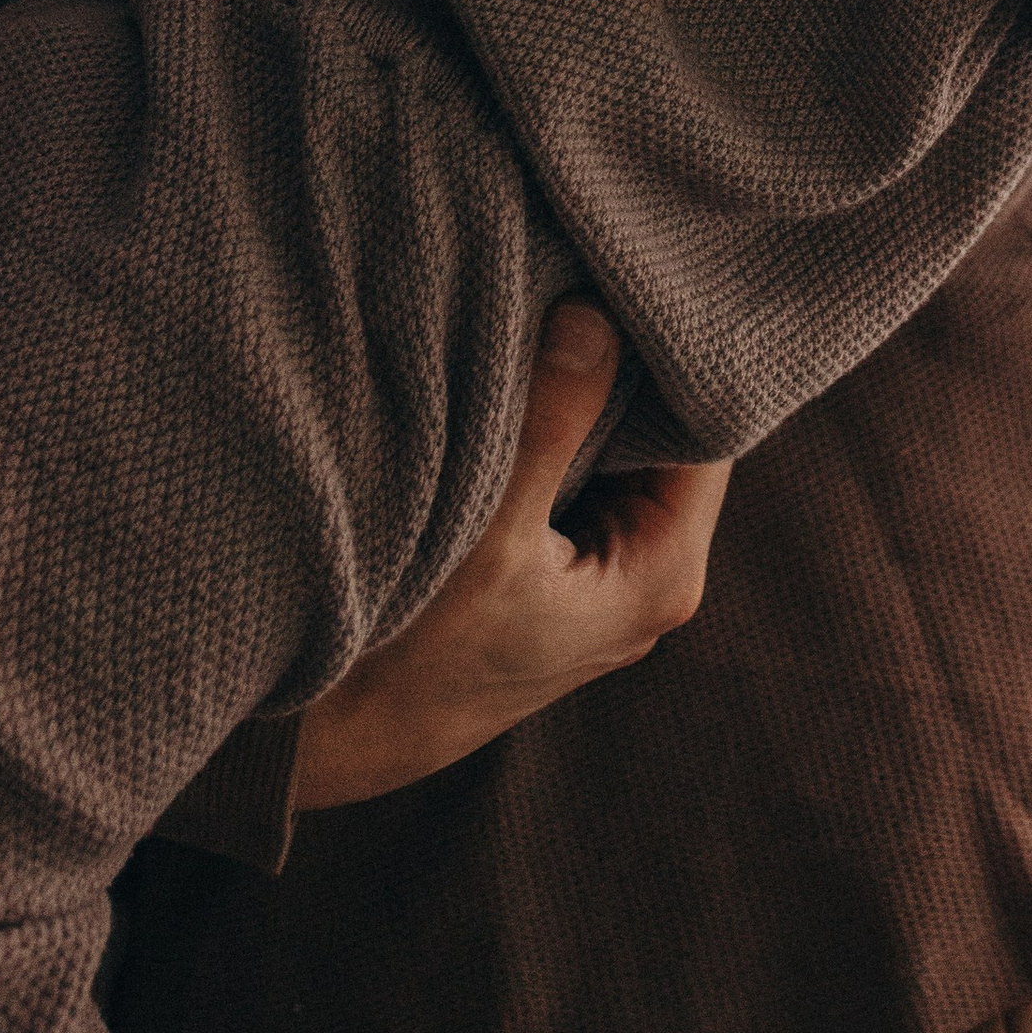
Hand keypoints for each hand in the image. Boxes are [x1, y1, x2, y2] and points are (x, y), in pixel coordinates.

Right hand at [291, 299, 729, 808]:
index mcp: (663, 574)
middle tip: (583, 285)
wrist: (322, 747)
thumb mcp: (486, 532)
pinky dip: (550, 436)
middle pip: (666, 441)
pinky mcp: (553, 577)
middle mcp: (648, 579)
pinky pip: (573, 481)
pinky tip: (514, 388)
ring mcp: (600, 581)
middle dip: (626, 371)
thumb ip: (554, 421)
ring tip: (543, 322)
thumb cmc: (404, 658)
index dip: (677, 360)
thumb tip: (600, 317)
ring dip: (581, 400)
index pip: (709, 433)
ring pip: (615, 457)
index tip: (634, 288)